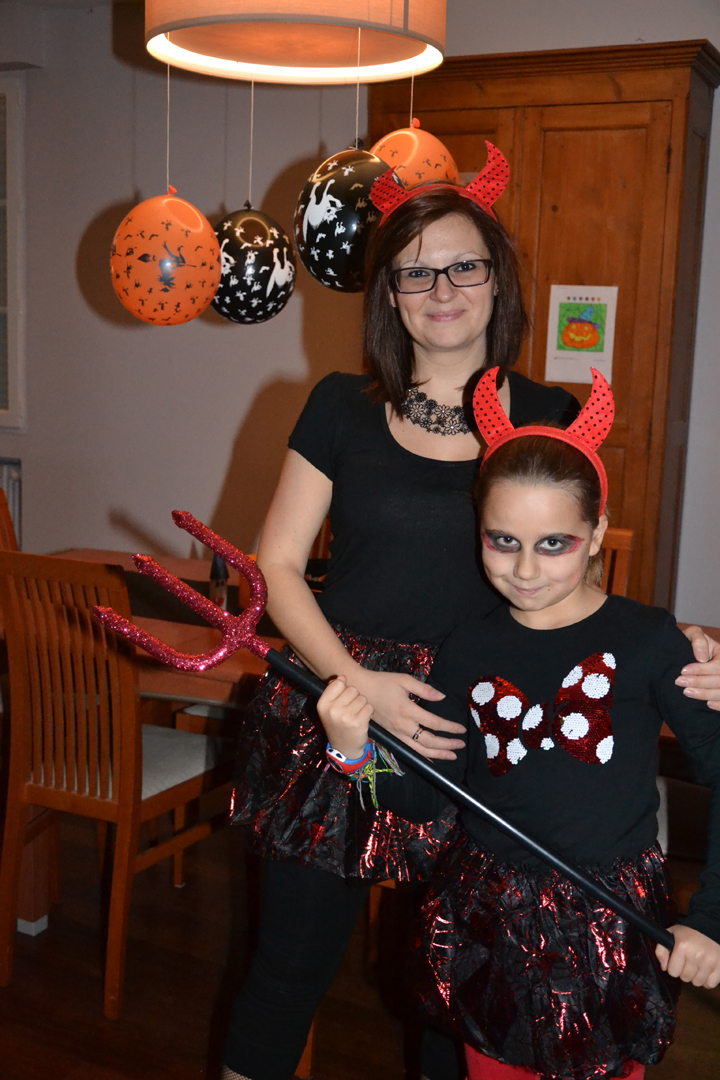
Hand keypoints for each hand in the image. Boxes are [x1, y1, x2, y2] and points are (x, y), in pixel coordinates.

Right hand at [317, 676, 372, 759]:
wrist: (344, 748)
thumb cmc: (337, 724)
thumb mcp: (328, 708)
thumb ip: (333, 691)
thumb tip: (341, 677)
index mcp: (322, 704)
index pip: (338, 683)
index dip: (344, 689)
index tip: (342, 699)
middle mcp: (332, 710)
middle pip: (352, 689)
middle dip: (354, 697)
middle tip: (350, 710)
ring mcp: (345, 717)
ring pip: (362, 698)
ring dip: (362, 705)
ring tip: (356, 715)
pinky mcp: (358, 723)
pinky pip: (369, 707)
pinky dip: (368, 712)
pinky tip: (362, 720)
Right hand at [350, 668, 464, 761]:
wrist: (359, 689)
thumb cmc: (382, 682)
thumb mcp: (404, 680)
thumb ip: (424, 689)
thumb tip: (441, 697)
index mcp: (407, 710)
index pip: (434, 723)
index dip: (450, 728)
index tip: (461, 729)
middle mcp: (402, 725)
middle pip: (429, 741)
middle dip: (447, 744)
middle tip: (461, 745)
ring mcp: (395, 733)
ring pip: (419, 749)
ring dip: (437, 754)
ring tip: (452, 756)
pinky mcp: (391, 736)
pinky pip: (408, 750)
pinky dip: (421, 756)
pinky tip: (430, 759)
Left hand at [656, 925, 719, 987]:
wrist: (710, 927)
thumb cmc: (689, 932)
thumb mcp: (672, 934)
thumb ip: (661, 949)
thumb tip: (663, 968)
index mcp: (682, 946)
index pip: (673, 972)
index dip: (673, 967)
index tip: (678, 960)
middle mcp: (696, 955)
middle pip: (685, 978)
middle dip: (684, 972)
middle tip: (688, 962)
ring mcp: (709, 962)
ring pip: (697, 983)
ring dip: (695, 977)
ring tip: (697, 965)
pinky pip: (710, 984)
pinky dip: (707, 980)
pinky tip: (705, 970)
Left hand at [676, 627, 719, 709]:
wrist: (687, 652)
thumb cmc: (692, 643)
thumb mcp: (694, 635)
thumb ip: (698, 641)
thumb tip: (702, 658)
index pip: (717, 666)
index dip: (701, 669)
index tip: (683, 670)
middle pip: (719, 680)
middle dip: (699, 682)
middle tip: (679, 682)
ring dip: (705, 694)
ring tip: (686, 692)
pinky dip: (719, 705)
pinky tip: (708, 705)